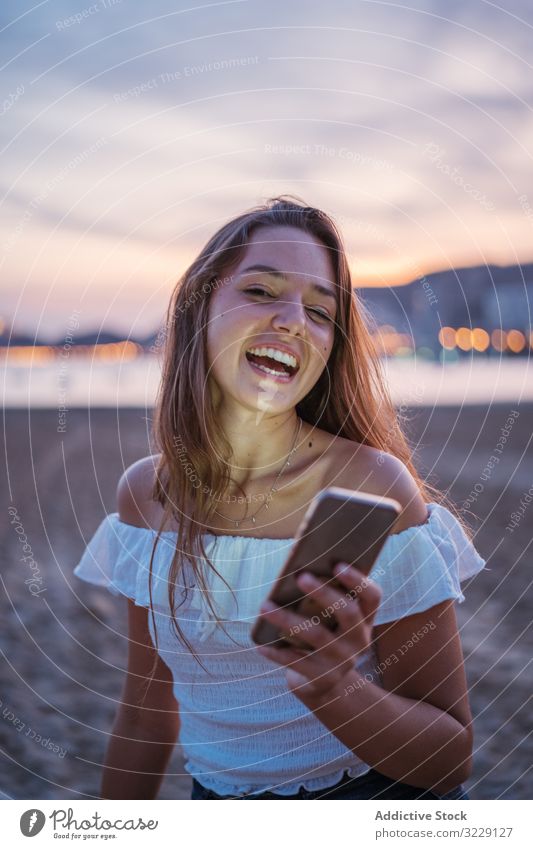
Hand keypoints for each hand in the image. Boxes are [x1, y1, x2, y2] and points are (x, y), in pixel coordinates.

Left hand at [255, 563, 381, 701]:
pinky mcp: (324, 678)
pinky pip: (297, 662)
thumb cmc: (324, 635)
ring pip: (316, 635)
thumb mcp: (332, 620)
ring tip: (264, 606)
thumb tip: (295, 567)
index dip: (358, 580)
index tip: (337, 564)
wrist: (325, 684)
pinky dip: (277, 652)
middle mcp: (359, 639)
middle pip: (348, 612)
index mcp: (365, 618)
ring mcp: (343, 661)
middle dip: (323, 592)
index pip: (372, 596)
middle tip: (300, 576)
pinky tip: (260, 645)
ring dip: (287, 618)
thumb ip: (323, 597)